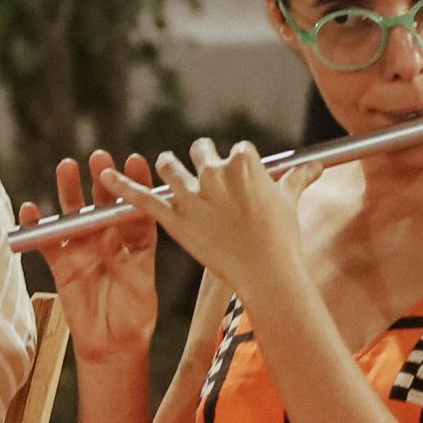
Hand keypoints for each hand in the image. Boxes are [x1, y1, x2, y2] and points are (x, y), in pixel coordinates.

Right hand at [28, 151, 158, 366]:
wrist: (112, 343)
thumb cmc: (135, 314)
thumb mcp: (140, 285)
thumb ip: (124, 259)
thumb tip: (108, 234)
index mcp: (136, 240)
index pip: (136, 205)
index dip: (136, 183)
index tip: (134, 161)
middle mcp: (110, 237)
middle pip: (104, 202)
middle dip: (102, 178)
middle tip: (99, 157)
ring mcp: (85, 248)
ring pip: (75, 213)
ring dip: (69, 191)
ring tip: (67, 168)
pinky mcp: (62, 263)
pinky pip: (47, 241)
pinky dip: (36, 226)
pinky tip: (30, 209)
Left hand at [99, 137, 310, 295]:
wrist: (266, 272)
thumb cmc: (282, 239)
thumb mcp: (289, 202)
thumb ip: (297, 178)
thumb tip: (316, 165)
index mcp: (244, 163)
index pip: (236, 150)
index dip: (238, 165)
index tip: (241, 183)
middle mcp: (215, 172)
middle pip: (201, 150)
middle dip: (202, 158)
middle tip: (206, 175)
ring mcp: (191, 194)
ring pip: (170, 166)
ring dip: (169, 166)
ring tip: (168, 169)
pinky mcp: (173, 218)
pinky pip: (142, 198)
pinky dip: (122, 186)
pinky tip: (105, 176)